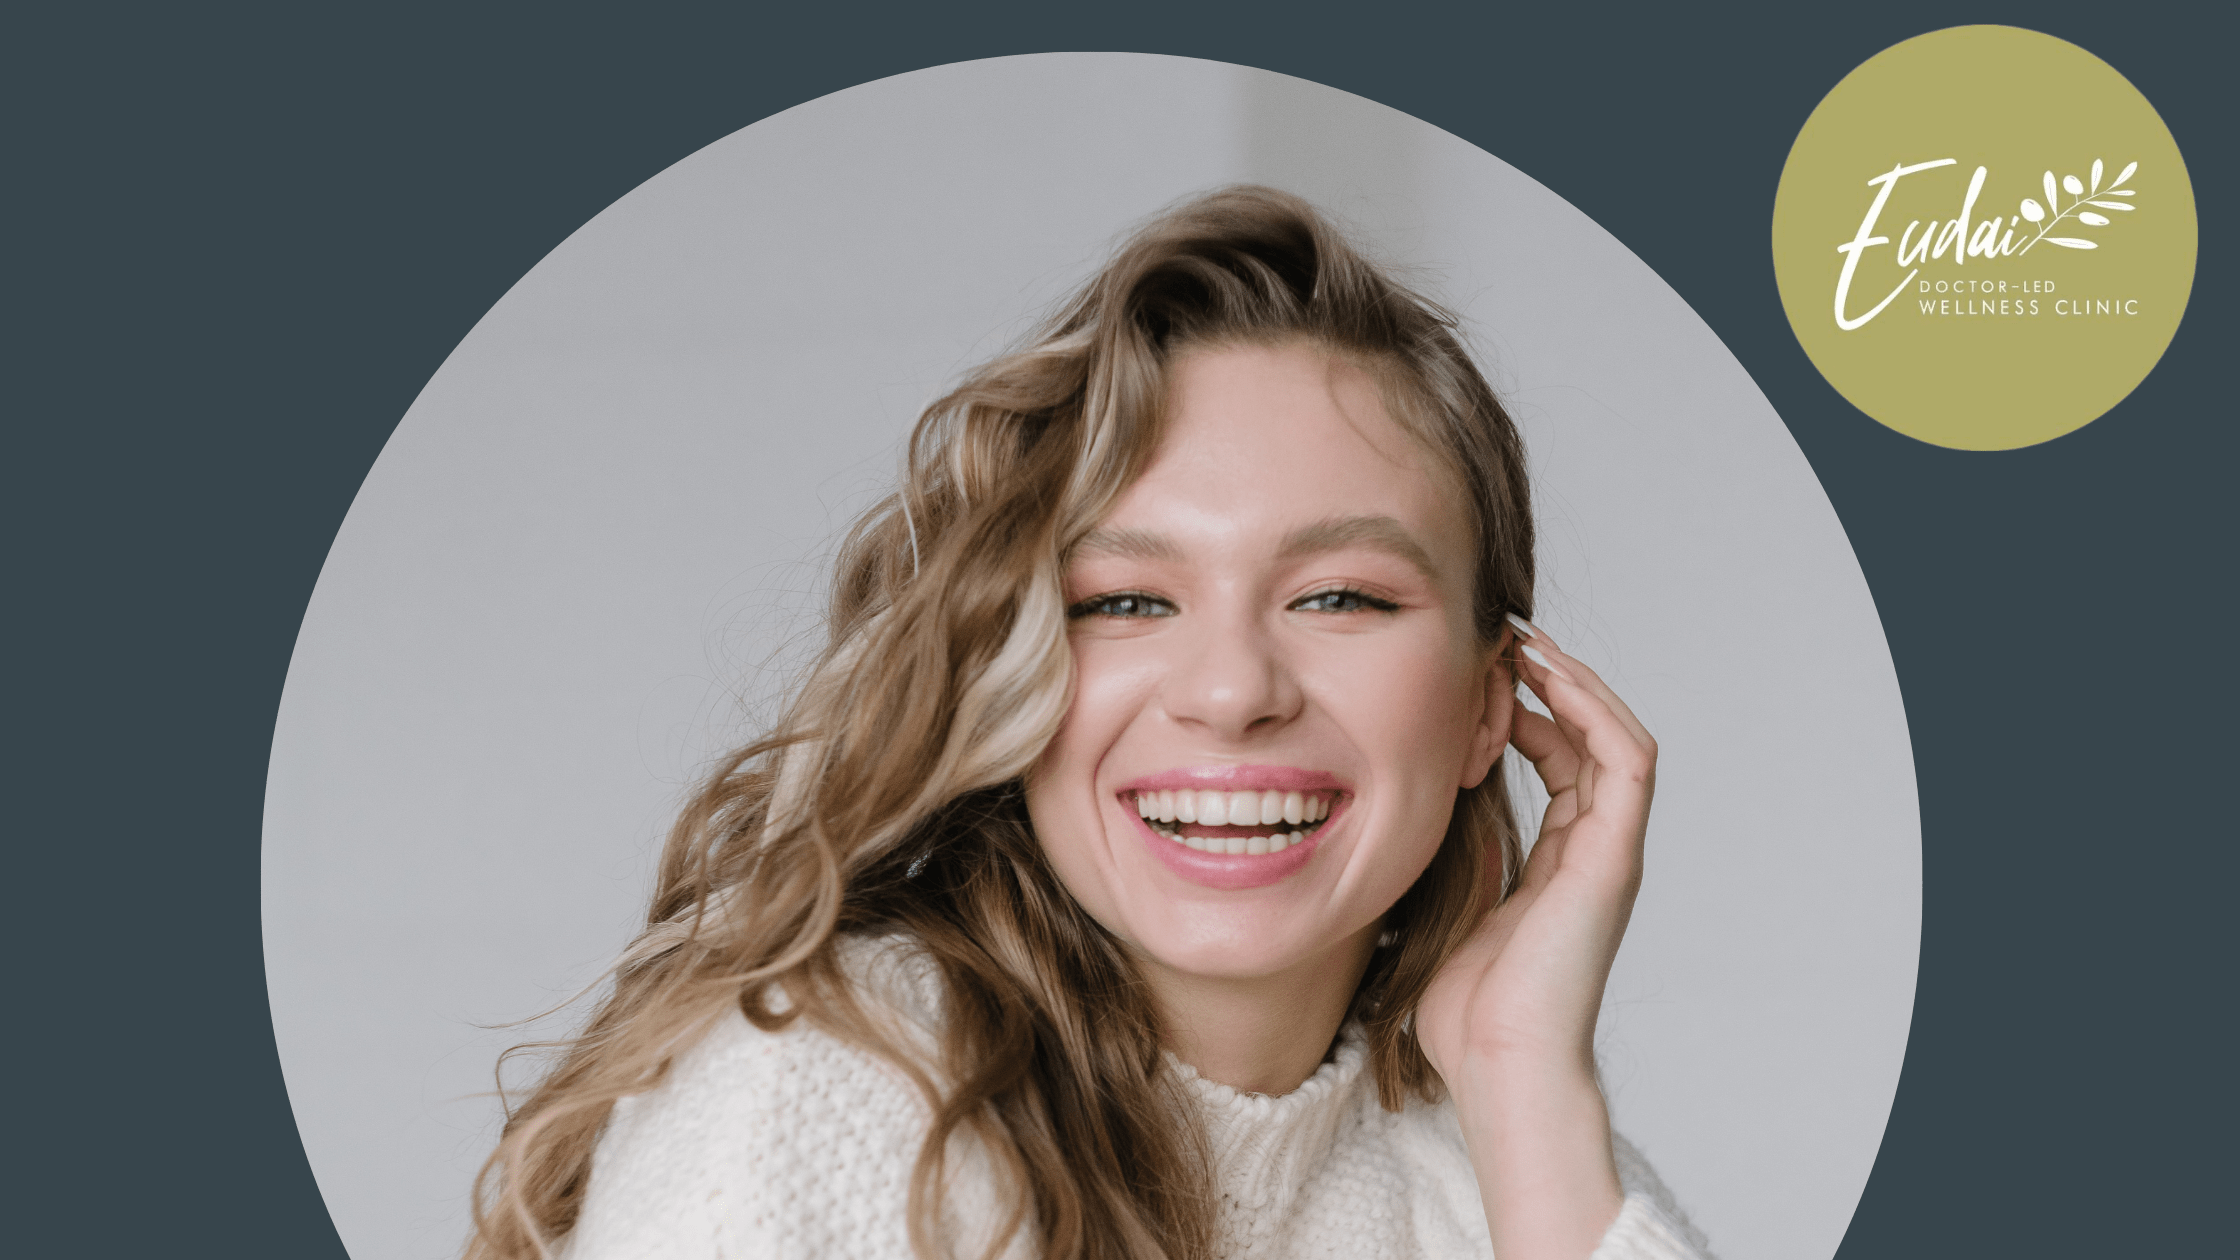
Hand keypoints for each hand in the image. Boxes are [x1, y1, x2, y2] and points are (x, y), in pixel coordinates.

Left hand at [1414, 616, 1657, 1259]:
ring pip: (1616, 738)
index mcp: (1555, 867)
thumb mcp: (1438, 917)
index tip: (1477, 675)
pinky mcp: (1613, 856)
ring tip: (1527, 644)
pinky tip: (1547, 677)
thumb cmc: (1462, 1015)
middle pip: (1587, 741)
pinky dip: (1594, 709)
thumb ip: (1434, 867)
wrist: (1498, 1066)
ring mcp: (1609, 853)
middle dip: (1550, 684)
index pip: (1557, 764)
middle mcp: (1590, 853)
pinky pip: (1626, 759)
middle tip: (1501, 640)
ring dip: (1576, 684)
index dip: (1524, 712)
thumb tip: (1382, 828)